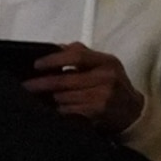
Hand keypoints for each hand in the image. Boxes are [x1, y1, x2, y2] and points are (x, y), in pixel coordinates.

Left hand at [26, 43, 145, 136]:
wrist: (133, 110)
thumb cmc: (113, 84)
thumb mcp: (104, 64)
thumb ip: (81, 54)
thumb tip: (56, 48)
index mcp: (106, 61)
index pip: (77, 55)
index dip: (54, 60)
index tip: (37, 65)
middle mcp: (106, 78)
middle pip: (66, 80)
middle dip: (42, 83)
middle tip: (26, 86)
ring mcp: (103, 96)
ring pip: (64, 97)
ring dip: (49, 98)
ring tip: (37, 97)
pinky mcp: (98, 112)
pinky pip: (69, 110)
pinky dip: (59, 110)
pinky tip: (53, 109)